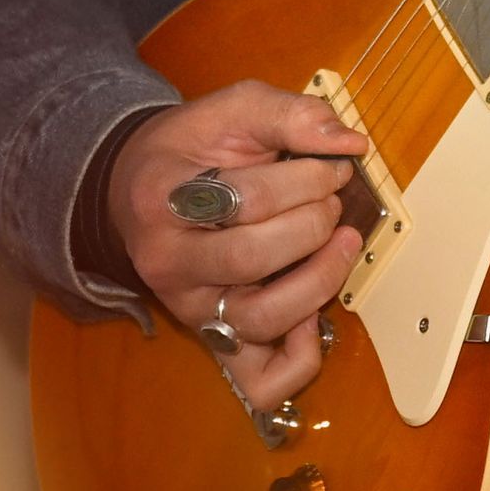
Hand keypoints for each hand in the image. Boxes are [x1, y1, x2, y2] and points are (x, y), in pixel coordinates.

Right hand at [107, 82, 366, 411]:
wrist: (140, 188)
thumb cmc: (193, 149)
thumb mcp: (234, 109)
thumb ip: (291, 114)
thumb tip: (349, 142)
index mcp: (164, 200)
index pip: (244, 199)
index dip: (307, 178)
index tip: (334, 164)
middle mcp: (169, 264)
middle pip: (252, 257)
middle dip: (313, 222)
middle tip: (333, 199)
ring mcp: (191, 308)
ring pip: (260, 318)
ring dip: (319, 281)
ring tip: (342, 244)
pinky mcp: (215, 339)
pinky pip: (259, 381)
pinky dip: (300, 358)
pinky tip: (316, 316)